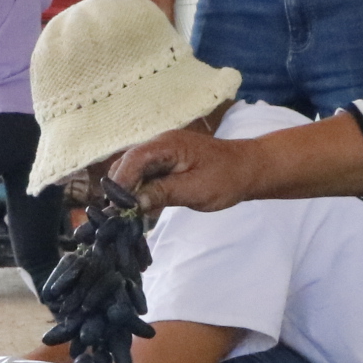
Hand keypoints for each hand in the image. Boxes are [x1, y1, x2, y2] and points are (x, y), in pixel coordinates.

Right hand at [113, 128, 263, 212]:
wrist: (249, 169)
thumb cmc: (227, 178)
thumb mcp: (195, 189)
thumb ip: (163, 193)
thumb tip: (133, 203)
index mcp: (167, 145)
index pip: (133, 160)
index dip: (120, 183)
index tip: (114, 207)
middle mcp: (160, 145)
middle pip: (127, 164)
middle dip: (118, 189)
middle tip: (116, 216)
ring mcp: (162, 154)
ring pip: (134, 171)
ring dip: (127, 192)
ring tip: (124, 216)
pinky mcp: (166, 165)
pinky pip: (145, 176)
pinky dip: (140, 193)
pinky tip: (141, 212)